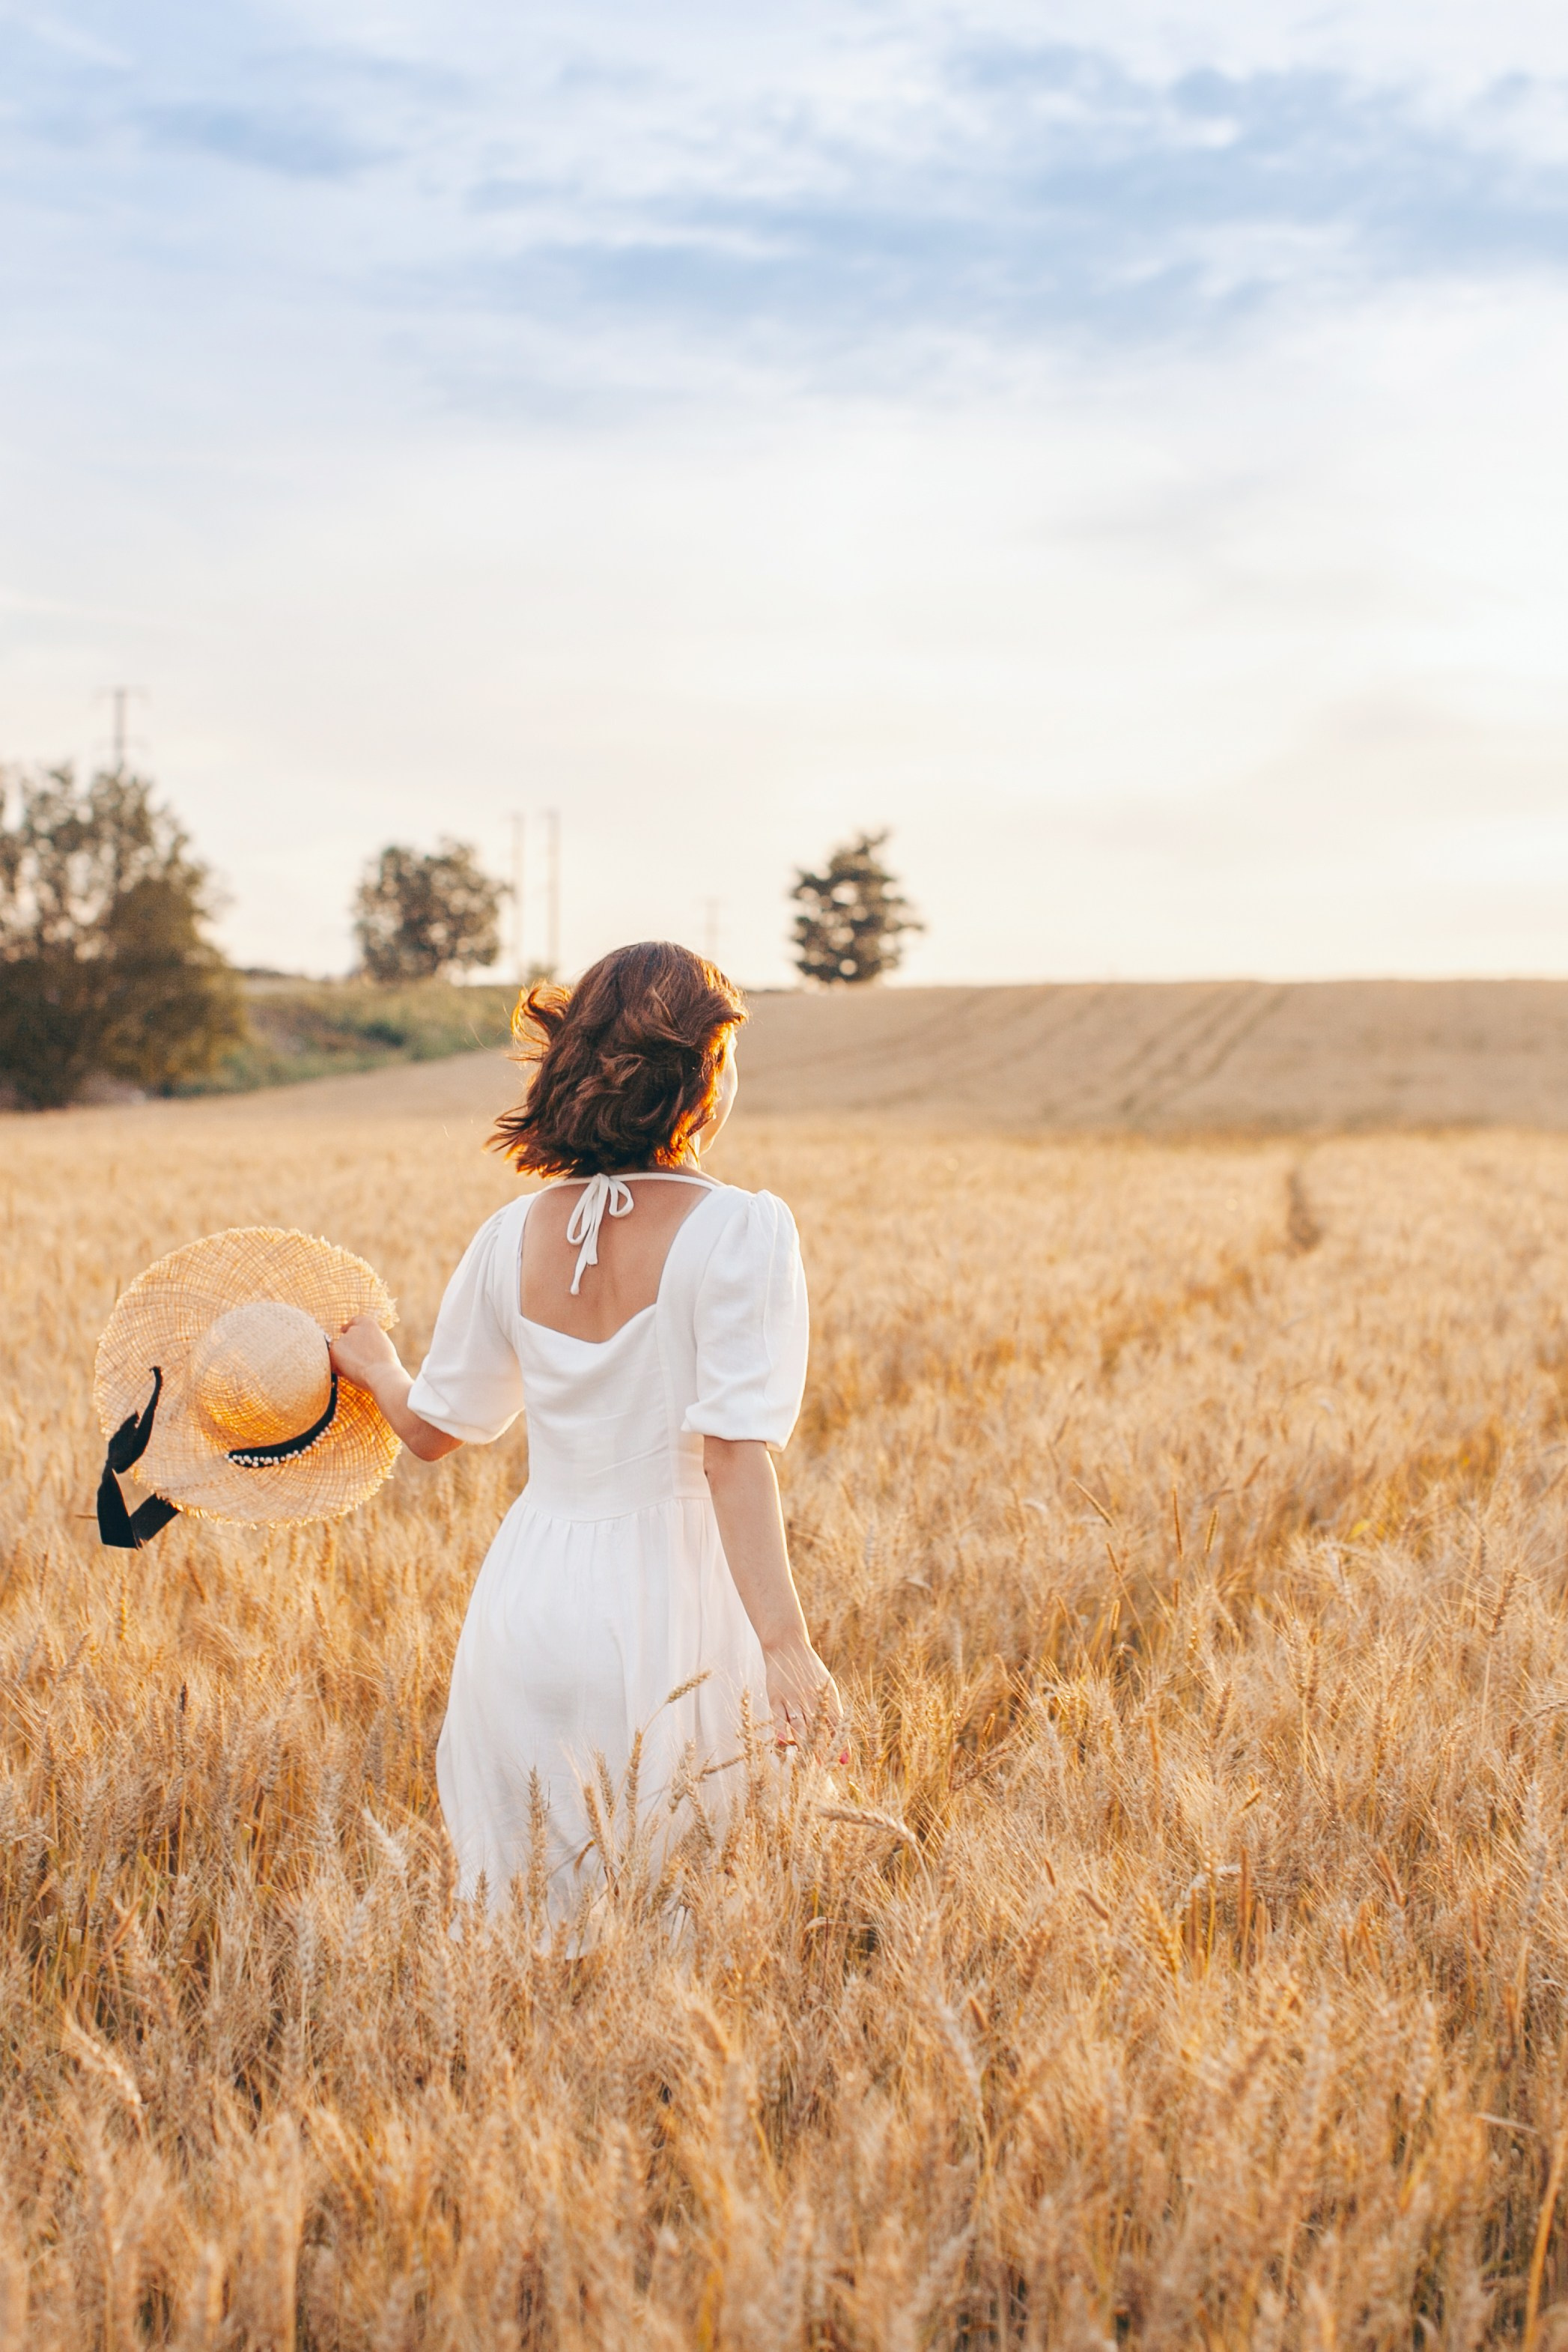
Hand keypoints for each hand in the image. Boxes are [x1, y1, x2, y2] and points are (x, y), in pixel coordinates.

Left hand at [330, 1314, 403, 1392]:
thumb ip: (372, 1338)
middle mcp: (355, 1328)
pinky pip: (333, 1360)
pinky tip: (350, 1373)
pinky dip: (338, 1367)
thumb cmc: (387, 1365)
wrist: (381, 1374)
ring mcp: (344, 1338)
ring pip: (340, 1350)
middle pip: (347, 1337)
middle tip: (355, 1361)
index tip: (344, 1330)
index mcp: (369, 1323)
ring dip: (344, 1358)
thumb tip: (364, 1340)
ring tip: (357, 1370)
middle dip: (348, 1347)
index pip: (356, 1321)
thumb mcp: (383, 1344)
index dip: (350, 1327)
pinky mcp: (335, 1349)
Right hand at [763, 1638, 841, 1754]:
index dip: (839, 1742)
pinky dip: (780, 1729)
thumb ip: (833, 1709)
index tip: (843, 1760)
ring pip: (799, 1725)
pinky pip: (777, 1716)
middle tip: (825, 1768)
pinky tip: (782, 1743)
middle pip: (817, 1729)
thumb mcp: (826, 1686)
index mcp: (826, 1697)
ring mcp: (792, 1698)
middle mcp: (811, 1699)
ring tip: (808, 1764)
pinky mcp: (776, 1698)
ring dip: (804, 1745)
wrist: (788, 1646)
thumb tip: (841, 1734)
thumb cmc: (809, 1670)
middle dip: (822, 1749)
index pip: (835, 1723)